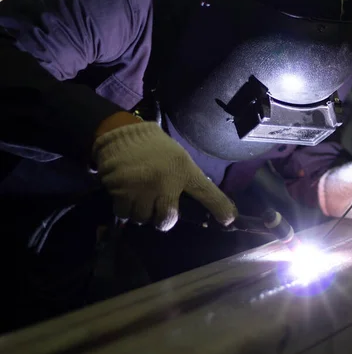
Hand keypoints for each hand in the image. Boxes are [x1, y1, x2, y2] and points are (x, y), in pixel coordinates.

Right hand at [92, 122, 237, 230]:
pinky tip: (127, 195)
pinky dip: (125, 208)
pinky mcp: (120, 190)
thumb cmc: (155, 147)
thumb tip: (200, 204)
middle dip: (163, 220)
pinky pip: (124, 213)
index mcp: (183, 171)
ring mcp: (142, 188)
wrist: (123, 133)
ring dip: (142, 213)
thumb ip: (187, 180)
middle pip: (167, 219)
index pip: (206, 192)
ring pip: (143, 218)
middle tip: (159, 211)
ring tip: (140, 198)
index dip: (219, 208)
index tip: (229, 220)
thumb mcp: (179, 159)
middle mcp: (165, 182)